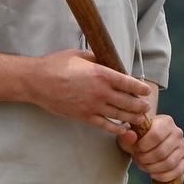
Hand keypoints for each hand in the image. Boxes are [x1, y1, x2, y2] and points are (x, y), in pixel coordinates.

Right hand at [30, 49, 151, 134]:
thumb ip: (97, 58)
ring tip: (140, 118)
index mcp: (101, 73)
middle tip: (146, 106)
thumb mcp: (79, 55)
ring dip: (133, 117)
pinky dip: (117, 129)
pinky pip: (106, 126)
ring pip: (120, 115)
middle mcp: (100, 91)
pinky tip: (124, 128)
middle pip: (129, 102)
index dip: (140, 88)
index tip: (146, 90)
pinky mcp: (84, 117)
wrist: (37, 82)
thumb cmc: (56, 65)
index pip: (129, 83)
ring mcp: (93, 106)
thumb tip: (108, 61)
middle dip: (140, 105)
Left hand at [117, 113, 183, 183]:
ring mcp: (182, 146)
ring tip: (143, 166)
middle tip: (138, 159)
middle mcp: (177, 132)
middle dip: (146, 159)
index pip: (156, 135)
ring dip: (153, 168)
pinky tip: (153, 174)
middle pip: (162, 152)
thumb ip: (126, 135)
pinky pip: (178, 171)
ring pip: (169, 163)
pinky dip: (164, 176)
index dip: (143, 146)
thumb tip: (131, 136)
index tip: (135, 149)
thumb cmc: (137, 137)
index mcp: (166, 121)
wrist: (148, 141)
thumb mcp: (128, 135)